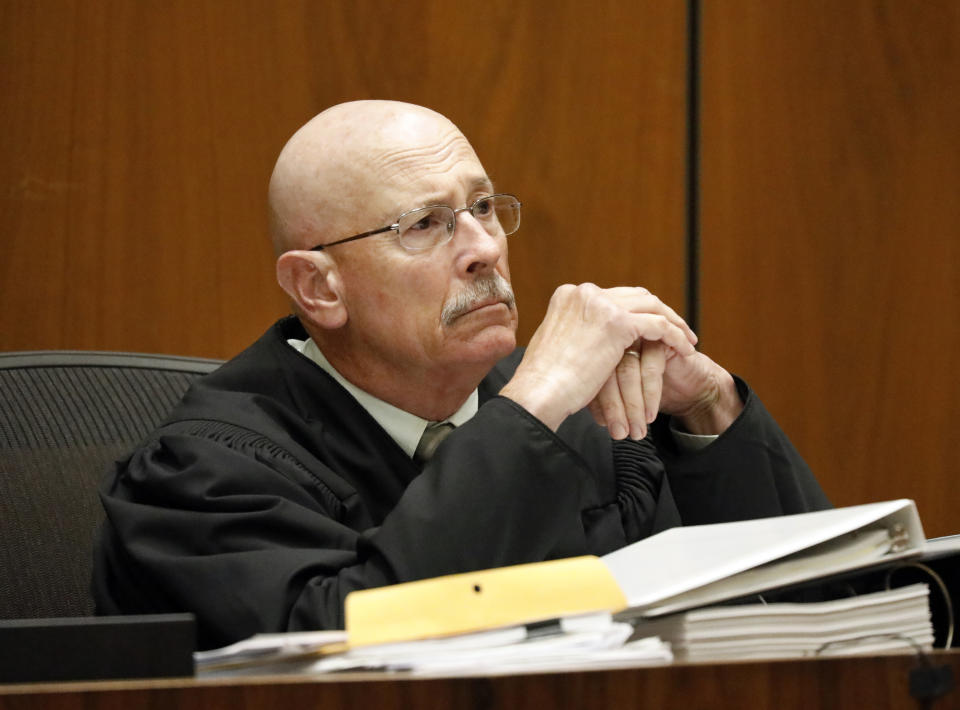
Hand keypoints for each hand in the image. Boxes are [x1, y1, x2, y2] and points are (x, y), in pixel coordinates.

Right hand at [499, 284, 695, 432]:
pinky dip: (676, 336)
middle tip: (677, 331)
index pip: (615, 296)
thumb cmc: (543, 382)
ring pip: (652, 306)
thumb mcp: (557, 344)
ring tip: (687, 341)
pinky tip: (685, 351)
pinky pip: (659, 326)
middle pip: (636, 295)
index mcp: (568, 295)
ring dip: (674, 323)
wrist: (537, 393)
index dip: (638, 310)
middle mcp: (584, 292)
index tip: (650, 328)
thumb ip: (577, 332)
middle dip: (660, 312)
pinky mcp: (617, 323)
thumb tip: (592, 338)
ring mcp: (601, 305)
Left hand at [593, 288, 742, 436]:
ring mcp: (637, 335)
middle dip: (615, 407)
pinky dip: (651, 394)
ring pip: (627, 370)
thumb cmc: (650, 393)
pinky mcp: (661, 338)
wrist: (688, 389)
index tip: (603, 426)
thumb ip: (600, 400)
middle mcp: (616, 338)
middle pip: (606, 371)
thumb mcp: (620, 399)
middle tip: (620, 433)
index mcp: (599, 348)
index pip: (589, 374)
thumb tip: (591, 418)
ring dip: (633, 405)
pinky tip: (651, 413)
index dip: (597, 402)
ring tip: (637, 429)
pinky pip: (650, 367)